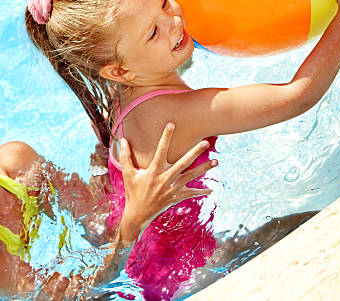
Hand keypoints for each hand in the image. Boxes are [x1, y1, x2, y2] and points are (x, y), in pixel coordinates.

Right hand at [117, 123, 216, 242]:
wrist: (138, 214)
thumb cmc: (132, 191)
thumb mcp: (127, 173)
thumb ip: (125, 156)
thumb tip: (122, 140)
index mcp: (154, 171)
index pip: (161, 150)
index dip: (166, 137)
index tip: (171, 124)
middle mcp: (165, 178)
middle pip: (184, 162)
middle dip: (195, 152)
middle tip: (206, 143)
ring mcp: (172, 188)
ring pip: (192, 176)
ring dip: (205, 168)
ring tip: (217, 161)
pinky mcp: (176, 197)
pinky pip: (191, 193)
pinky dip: (201, 192)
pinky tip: (211, 189)